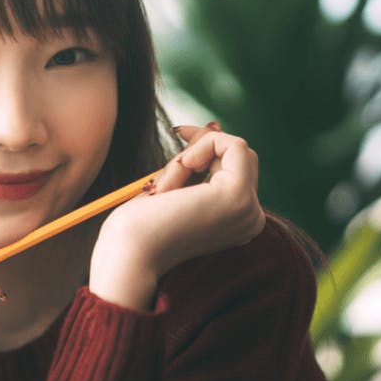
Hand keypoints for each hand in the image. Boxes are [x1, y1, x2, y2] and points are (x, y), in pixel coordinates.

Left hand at [88, 123, 266, 309]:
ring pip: (235, 149)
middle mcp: (251, 219)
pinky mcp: (238, 196)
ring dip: (192, 154)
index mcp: (238, 222)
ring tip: (166, 185)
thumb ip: (198, 167)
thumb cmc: (139, 226)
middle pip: (240, 156)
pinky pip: (232, 145)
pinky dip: (202, 145)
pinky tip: (180, 170)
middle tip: (167, 168)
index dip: (206, 147)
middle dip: (199, 147)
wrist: (129, 254)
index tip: (178, 135)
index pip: (235, 168)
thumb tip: (215, 125)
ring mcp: (248, 209)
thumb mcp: (176, 188)